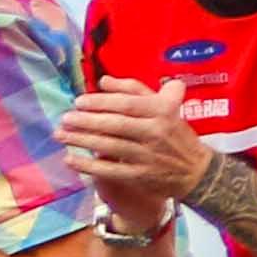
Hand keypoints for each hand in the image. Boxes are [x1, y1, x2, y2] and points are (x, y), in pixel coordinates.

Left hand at [62, 80, 215, 230]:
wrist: (195, 170)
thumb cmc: (174, 133)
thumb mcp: (165, 106)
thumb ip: (135, 90)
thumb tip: (104, 80)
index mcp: (163, 112)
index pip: (128, 104)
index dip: (101, 102)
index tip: (79, 102)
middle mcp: (156, 132)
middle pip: (116, 124)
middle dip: (86, 121)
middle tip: (65, 118)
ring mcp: (147, 156)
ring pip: (109, 146)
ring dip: (81, 140)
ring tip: (60, 134)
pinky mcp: (139, 176)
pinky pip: (109, 170)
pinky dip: (88, 165)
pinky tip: (69, 159)